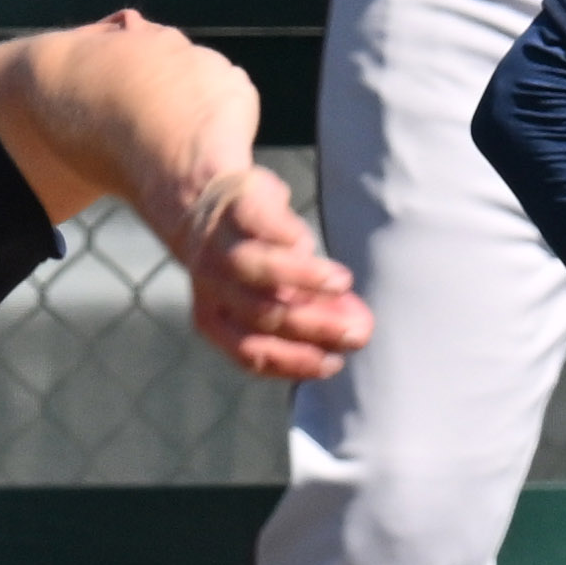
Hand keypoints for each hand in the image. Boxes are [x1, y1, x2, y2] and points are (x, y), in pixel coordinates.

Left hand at [173, 159, 371, 382]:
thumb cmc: (253, 257)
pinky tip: (310, 246)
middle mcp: (212, 286)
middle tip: (357, 331)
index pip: (251, 352)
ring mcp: (220, 245)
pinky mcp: (236, 206)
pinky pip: (261, 224)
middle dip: (314, 326)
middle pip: (261, 313)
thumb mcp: (275, 292)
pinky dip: (287, 237)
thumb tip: (359, 330)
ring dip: (303, 279)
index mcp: (215, 319)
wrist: (206, 202)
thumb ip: (311, 312)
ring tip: (343, 284)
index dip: (293, 361)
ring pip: (257, 268)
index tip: (334, 363)